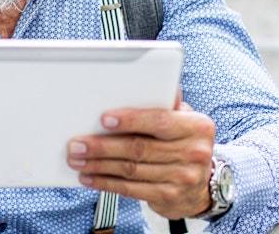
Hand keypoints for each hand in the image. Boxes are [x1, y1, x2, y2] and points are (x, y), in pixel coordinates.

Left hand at [66, 96, 214, 219]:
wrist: (201, 183)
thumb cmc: (182, 140)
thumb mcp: (181, 118)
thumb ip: (164, 102)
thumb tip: (149, 80)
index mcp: (196, 127)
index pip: (160, 120)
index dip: (131, 119)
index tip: (104, 118)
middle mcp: (193, 153)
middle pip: (139, 148)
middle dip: (103, 146)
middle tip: (77, 143)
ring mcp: (183, 178)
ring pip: (131, 169)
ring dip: (99, 165)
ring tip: (77, 159)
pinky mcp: (169, 198)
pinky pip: (131, 190)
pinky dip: (106, 182)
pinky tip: (90, 176)